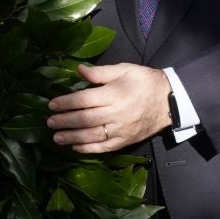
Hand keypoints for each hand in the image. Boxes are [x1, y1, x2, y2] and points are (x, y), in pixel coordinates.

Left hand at [47, 62, 173, 153]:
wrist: (170, 101)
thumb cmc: (144, 82)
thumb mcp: (124, 70)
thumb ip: (100, 72)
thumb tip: (78, 70)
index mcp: (114, 94)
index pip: (84, 99)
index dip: (66, 102)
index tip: (52, 105)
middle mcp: (116, 113)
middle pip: (85, 119)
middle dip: (65, 121)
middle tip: (49, 122)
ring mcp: (121, 130)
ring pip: (92, 135)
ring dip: (72, 137)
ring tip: (57, 137)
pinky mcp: (126, 141)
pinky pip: (105, 147)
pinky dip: (89, 149)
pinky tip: (76, 148)